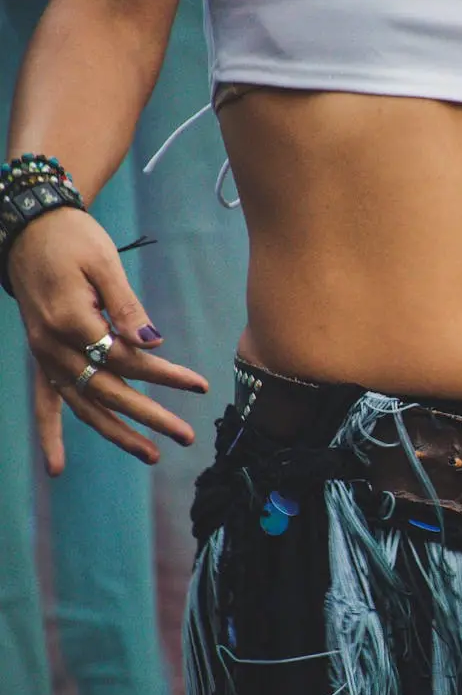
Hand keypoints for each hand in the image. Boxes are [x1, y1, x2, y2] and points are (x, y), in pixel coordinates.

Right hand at [8, 208, 208, 474]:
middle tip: (187, 437)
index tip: (200, 385)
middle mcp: (53, 346)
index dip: (166, 375)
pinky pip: (45, 403)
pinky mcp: (42, 356)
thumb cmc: (74, 240)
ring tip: (151, 456)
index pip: (126, 360)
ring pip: (82, 404)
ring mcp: (44, 355)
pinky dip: (50, 434)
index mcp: (72, 322)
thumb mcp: (104, 264)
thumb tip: (154, 343)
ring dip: (116, 434)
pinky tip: (57, 467)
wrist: (28, 228)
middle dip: (150, 417)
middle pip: (108, 391)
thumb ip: (128, 306)